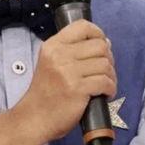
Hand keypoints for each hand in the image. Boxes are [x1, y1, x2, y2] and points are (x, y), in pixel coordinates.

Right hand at [17, 20, 116, 140]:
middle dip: (108, 58)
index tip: (102, 46)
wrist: (33, 118)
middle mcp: (60, 55)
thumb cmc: (45, 93)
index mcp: (53, 46)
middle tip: (105, 71)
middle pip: (100, 45)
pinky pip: (105, 81)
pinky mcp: (78, 89)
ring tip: (106, 84)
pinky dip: (111, 88)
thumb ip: (72, 51)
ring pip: (105, 64)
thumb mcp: (51, 63)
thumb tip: (105, 43)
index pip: (82, 26)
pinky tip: (105, 94)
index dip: (98, 33)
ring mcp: (68, 72)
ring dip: (111, 76)